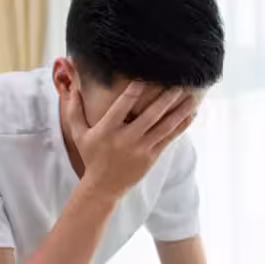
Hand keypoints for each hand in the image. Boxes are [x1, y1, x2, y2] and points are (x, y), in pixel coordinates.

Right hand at [64, 82, 194, 200]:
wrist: (103, 187)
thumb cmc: (91, 157)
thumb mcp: (79, 134)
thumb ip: (74, 110)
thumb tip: (72, 87)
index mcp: (108, 129)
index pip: (123, 105)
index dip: (136, 89)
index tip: (147, 76)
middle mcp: (126, 138)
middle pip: (150, 114)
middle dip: (166, 98)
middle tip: (179, 83)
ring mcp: (141, 148)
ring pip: (164, 126)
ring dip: (179, 110)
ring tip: (191, 96)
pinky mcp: (151, 157)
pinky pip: (169, 138)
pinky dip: (181, 126)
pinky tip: (191, 115)